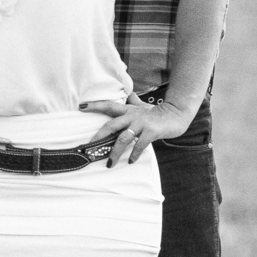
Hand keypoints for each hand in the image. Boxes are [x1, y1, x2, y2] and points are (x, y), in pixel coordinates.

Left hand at [80, 95, 194, 166]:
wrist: (175, 115)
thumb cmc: (156, 112)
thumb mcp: (143, 105)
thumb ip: (133, 101)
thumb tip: (128, 93)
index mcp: (128, 110)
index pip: (108, 106)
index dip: (95, 105)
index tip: (81, 107)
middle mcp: (132, 116)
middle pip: (111, 125)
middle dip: (99, 137)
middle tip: (89, 148)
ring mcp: (141, 124)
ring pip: (123, 138)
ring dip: (115, 152)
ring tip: (109, 163)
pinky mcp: (150, 132)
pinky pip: (139, 145)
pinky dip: (134, 154)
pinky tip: (130, 162)